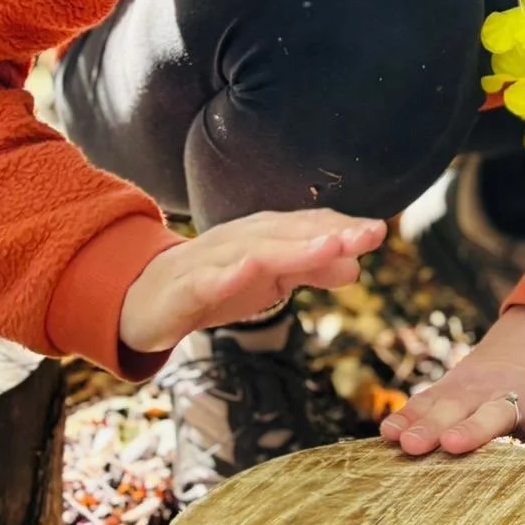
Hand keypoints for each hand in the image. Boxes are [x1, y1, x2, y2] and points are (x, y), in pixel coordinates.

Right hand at [119, 209, 386, 354]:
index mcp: (264, 236)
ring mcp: (212, 260)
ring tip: (330, 245)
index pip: (308, 227)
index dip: (343, 228)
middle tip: (370, 234)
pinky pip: (208, 280)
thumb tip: (356, 266)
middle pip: (289, 233)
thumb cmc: (216, 283)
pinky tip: (249, 271)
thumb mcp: (270, 280)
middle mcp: (241, 239)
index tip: (379, 232)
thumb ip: (310, 270)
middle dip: (330, 233)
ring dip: (293, 247)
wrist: (145, 298)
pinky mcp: (185, 287)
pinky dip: (228, 274)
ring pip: (255, 251)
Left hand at [379, 304, 524, 456]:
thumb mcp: (464, 382)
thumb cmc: (497, 373)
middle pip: (457, 408)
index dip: (410, 419)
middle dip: (432, 426)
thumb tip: (388, 434)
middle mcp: (488, 390)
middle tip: (410, 444)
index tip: (389, 435)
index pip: (432, 403)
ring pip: (497, 414)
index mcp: (463, 386)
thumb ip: (432, 408)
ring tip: (453, 443)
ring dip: (475, 428)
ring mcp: (522, 400)